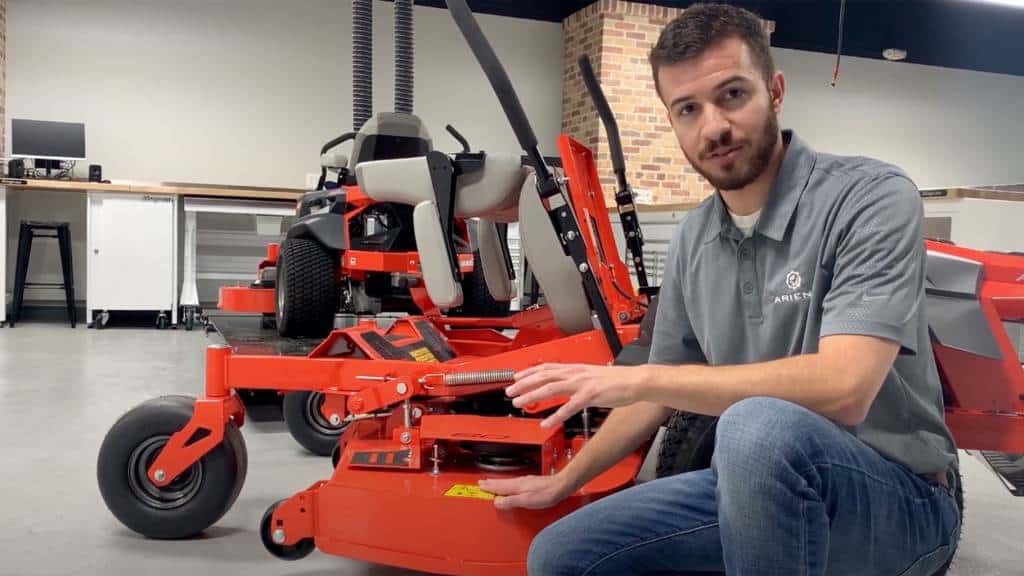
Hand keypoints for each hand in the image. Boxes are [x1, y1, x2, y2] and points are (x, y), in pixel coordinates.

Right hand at [478, 473, 573, 509]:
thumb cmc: (546, 494)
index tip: (480, 486)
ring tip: (492, 483)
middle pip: (501, 482)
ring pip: (507, 482)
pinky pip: (514, 482)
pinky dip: (507, 484)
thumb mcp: (527, 501)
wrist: (561, 486)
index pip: (499, 487)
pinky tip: (510, 485)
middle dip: (491, 483)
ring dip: (498, 483)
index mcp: (516, 486)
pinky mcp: (531, 482)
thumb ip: (511, 501)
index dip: (489, 487)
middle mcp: (519, 482)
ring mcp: (525, 481)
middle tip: (482, 482)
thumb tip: (497, 502)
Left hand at [506, 363, 643, 428]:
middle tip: (509, 392)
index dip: (529, 372)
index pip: (547, 367)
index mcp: (576, 369)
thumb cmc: (618, 380)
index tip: (515, 377)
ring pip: (551, 388)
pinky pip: (569, 407)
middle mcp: (576, 374)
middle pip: (544, 376)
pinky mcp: (591, 396)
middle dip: (524, 384)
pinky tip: (546, 423)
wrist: (637, 381)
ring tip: (519, 404)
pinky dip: (555, 416)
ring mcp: (583, 384)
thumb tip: (567, 380)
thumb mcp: (592, 375)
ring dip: (532, 396)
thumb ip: (578, 378)